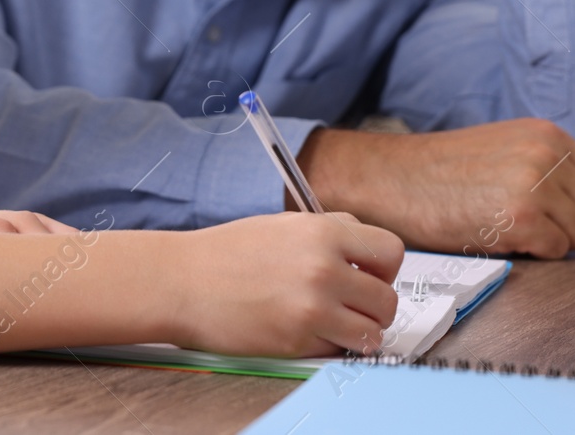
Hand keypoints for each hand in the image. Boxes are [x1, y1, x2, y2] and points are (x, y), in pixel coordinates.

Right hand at [173, 211, 402, 357]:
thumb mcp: (283, 224)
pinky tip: (303, 330)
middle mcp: (324, 269)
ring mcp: (312, 309)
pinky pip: (338, 350)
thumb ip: (330, 233)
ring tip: (333, 322)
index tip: (369, 274)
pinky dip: (329, 345)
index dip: (384, 268)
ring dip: (358, 331)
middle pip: (387, 299)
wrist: (183, 282)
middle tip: (350, 304)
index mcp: (322, 232)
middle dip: (374, 306)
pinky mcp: (298, 342)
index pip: (391, 252)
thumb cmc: (226, 253)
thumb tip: (366, 252)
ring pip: (372, 332)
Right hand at [298, 119, 574, 258]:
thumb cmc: (441, 171)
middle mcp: (547, 154)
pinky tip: (501, 238)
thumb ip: (546, 163)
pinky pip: (558, 251)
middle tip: (525, 226)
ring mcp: (536, 185)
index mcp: (546, 134)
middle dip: (569, 227)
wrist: (392, 178)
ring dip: (552, 241)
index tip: (549, 212)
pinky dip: (535, 253)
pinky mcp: (523, 218)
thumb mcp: (503, 147)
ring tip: (510, 229)